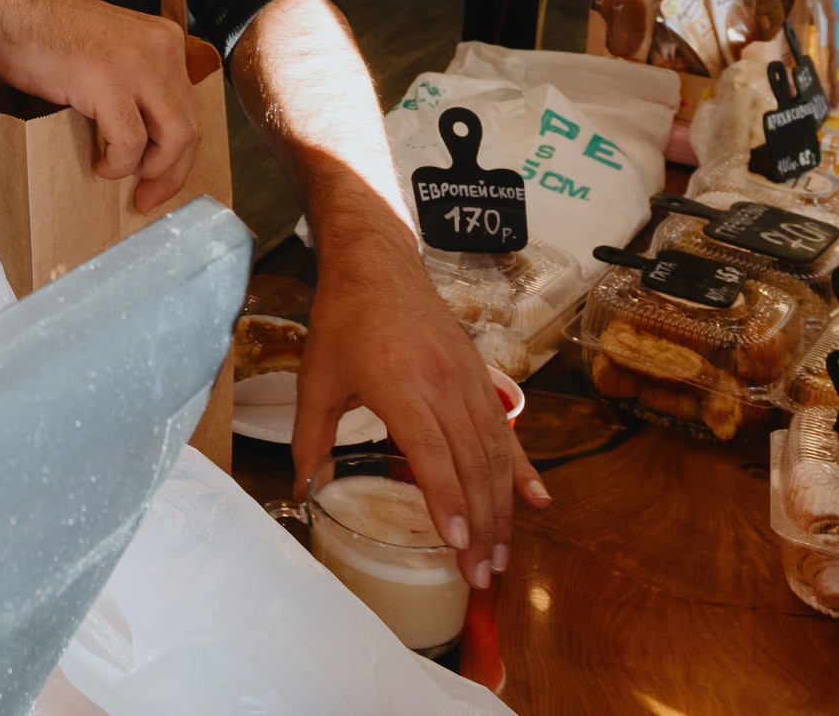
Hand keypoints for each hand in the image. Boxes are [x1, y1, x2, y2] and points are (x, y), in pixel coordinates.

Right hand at [0, 0, 199, 211]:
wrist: (6, 6)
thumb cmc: (44, 34)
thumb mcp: (109, 54)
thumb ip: (135, 84)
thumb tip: (148, 141)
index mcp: (163, 40)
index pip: (191, 109)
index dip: (179, 155)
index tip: (159, 183)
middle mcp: (160, 48)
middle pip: (189, 127)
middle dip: (171, 173)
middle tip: (146, 198)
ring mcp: (137, 62)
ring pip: (173, 137)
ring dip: (148, 169)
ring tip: (116, 171)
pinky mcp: (107, 79)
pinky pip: (130, 141)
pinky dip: (119, 163)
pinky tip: (99, 162)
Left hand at [291, 236, 547, 590]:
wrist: (376, 263)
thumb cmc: (342, 318)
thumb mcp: (316, 378)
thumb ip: (309, 438)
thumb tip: (301, 489)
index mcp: (398, 382)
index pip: (431, 452)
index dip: (447, 500)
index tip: (458, 543)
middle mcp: (440, 382)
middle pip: (470, 464)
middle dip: (480, 524)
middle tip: (480, 574)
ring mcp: (466, 379)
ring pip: (493, 454)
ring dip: (501, 509)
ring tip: (500, 556)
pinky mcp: (479, 375)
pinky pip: (505, 430)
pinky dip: (522, 468)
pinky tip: (537, 501)